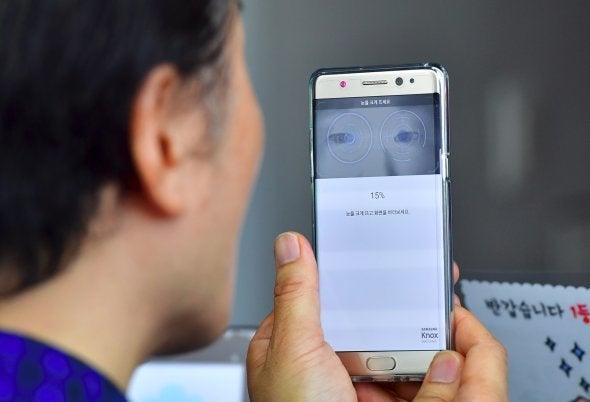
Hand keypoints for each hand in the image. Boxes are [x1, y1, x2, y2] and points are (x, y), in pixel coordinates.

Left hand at [247, 232, 507, 400]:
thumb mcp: (292, 349)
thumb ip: (296, 295)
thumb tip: (290, 244)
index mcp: (295, 342)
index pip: (330, 293)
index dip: (358, 274)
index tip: (388, 258)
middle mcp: (329, 362)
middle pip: (374, 318)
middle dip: (405, 307)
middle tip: (431, 291)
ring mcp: (360, 384)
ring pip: (403, 347)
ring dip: (428, 338)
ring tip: (447, 324)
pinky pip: (422, 378)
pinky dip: (438, 371)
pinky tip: (447, 361)